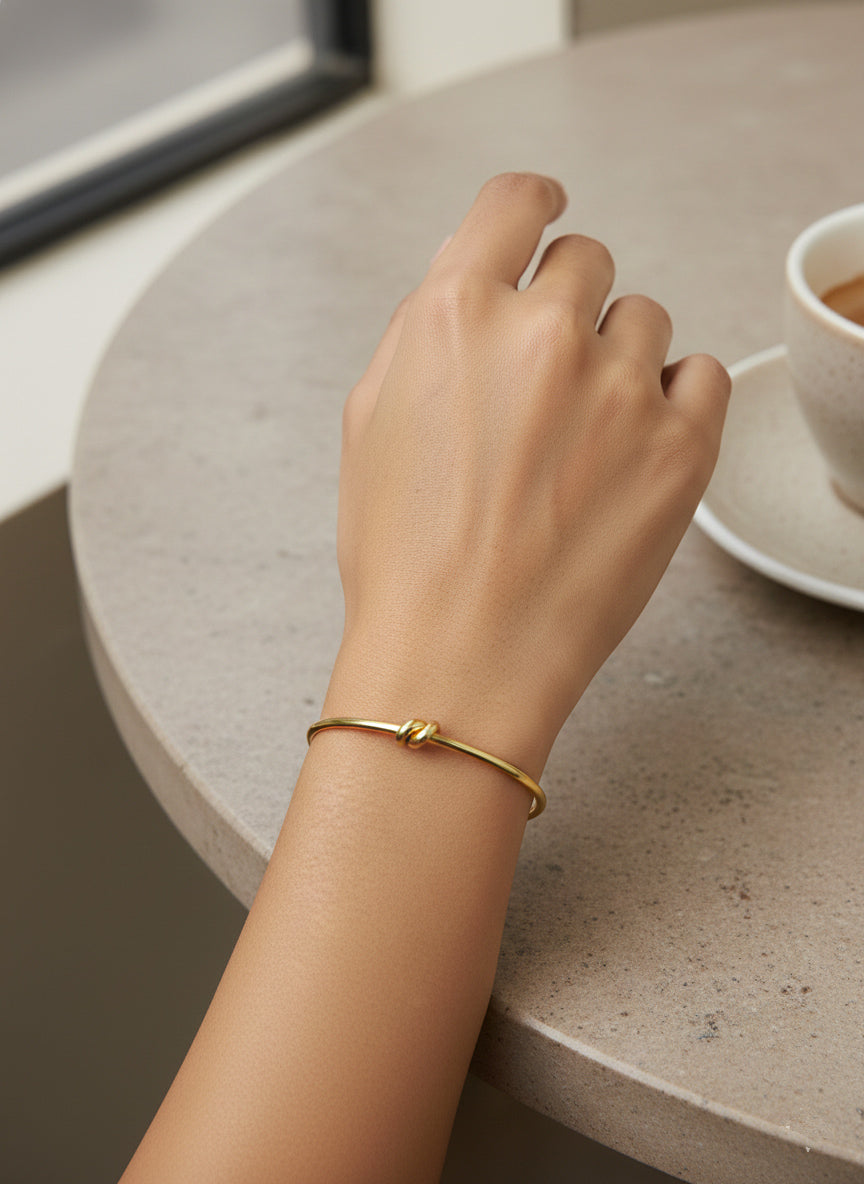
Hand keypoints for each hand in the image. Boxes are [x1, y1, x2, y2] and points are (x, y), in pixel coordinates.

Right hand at [328, 173, 729, 776]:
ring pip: (645, 318)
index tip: (548, 213)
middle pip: (586, 260)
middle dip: (569, 307)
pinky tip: (636, 447)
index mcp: (450, 316)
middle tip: (553, 379)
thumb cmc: (404, 559)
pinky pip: (700, 375)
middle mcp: (540, 332)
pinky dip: (674, 399)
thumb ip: (427, 337)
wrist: (460, 659)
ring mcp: (618, 386)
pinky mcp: (679, 445)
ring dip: (619, 359)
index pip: (513, 203)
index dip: (534, 203)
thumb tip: (476, 300)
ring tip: (586, 438)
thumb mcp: (370, 424)